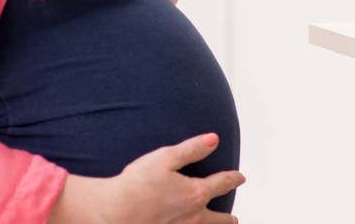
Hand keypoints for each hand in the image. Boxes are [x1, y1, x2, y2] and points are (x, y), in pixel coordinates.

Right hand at [48, 133, 244, 223]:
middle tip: (234, 218)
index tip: (240, 177)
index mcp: (195, 193)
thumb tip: (214, 139)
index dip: (233, 179)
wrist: (114, 212)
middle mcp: (192, 216)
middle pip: (218, 219)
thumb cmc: (137, 184)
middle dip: (227, 218)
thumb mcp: (166, 157)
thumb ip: (192, 149)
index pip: (221, 184)